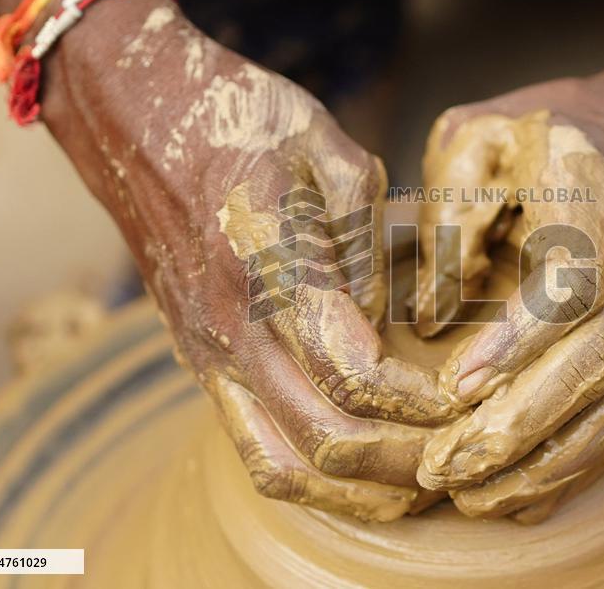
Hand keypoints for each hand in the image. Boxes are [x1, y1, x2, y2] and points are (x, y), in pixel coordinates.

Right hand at [42, 0, 455, 520]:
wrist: (132, 116)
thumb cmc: (237, 118)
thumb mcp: (327, 146)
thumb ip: (366, 236)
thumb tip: (388, 313)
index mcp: (271, 266)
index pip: (357, 374)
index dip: (424, 400)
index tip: (471, 391)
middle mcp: (234, 327)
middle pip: (328, 441)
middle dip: (406, 459)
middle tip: (460, 447)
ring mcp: (208, 352)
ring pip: (284, 465)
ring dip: (357, 486)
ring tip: (415, 477)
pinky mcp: (198, 360)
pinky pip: (249, 445)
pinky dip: (307, 476)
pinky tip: (353, 466)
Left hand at [411, 73, 603, 518]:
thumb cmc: (567, 131)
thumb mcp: (488, 133)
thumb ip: (450, 210)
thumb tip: (427, 315)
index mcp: (598, 200)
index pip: (570, 286)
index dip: (515, 342)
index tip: (456, 389)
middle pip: (596, 364)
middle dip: (519, 428)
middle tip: (445, 470)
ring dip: (551, 462)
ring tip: (479, 498)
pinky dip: (586, 461)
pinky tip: (531, 493)